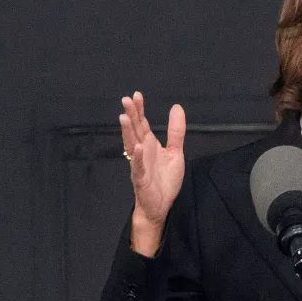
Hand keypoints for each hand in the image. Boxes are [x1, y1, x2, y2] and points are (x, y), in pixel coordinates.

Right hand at [120, 91, 185, 254]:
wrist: (160, 205)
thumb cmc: (165, 180)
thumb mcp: (175, 152)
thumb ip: (176, 131)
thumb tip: (176, 107)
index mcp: (149, 145)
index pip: (142, 124)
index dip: (139, 110)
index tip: (137, 94)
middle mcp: (141, 152)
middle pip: (135, 131)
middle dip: (131, 115)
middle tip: (126, 99)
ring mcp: (139, 165)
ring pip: (131, 146)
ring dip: (128, 132)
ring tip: (124, 117)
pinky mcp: (141, 179)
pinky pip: (137, 167)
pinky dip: (137, 158)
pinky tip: (137, 148)